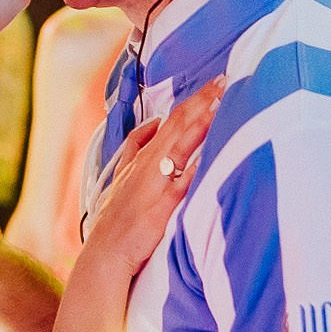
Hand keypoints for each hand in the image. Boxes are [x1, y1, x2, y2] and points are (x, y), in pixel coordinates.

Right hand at [82, 77, 224, 277]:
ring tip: (220, 105)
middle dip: (202, 101)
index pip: (172, 119)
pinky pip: (182, 182)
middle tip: (224, 81)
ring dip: (201, 124)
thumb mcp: (121, 173)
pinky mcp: (162, 206)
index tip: (215, 83)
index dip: (194, 100)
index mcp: (143, 156)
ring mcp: (155, 183)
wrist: (106, 251)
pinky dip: (195, 167)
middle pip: (179, 125)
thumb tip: (153, 123)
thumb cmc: (116, 215)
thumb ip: (136, 146)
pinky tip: (212, 155)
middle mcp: (149, 164)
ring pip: (181, 146)